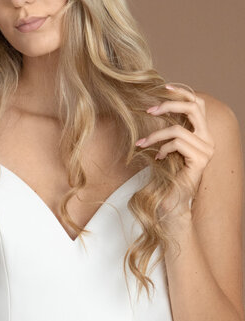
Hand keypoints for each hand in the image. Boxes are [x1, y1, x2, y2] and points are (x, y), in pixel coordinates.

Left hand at [135, 85, 215, 216]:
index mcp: (203, 134)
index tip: (164, 88)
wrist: (173, 203)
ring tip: (142, 144)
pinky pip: (177, 144)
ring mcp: (207, 150)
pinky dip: (163, 148)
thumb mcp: (167, 148)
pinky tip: (158, 158)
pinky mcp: (200, 160)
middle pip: (194, 107)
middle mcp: (208, 140)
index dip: (182, 93)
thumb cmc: (168, 176)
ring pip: (179, 129)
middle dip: (170, 105)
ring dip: (155, 135)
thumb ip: (168, 131)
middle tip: (149, 109)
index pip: (197, 104)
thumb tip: (154, 108)